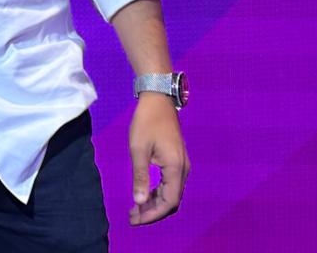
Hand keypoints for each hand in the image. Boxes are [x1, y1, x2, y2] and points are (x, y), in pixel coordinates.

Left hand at [128, 93, 188, 225]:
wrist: (158, 98)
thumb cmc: (146, 121)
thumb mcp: (139, 149)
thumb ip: (140, 176)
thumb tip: (139, 201)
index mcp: (176, 167)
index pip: (169, 201)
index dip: (153, 214)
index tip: (135, 219)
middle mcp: (183, 168)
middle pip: (172, 200)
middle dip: (153, 211)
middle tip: (132, 216)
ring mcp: (182, 163)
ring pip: (172, 192)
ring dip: (155, 202)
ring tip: (135, 207)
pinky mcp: (177, 159)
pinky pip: (170, 183)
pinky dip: (158, 192)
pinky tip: (144, 193)